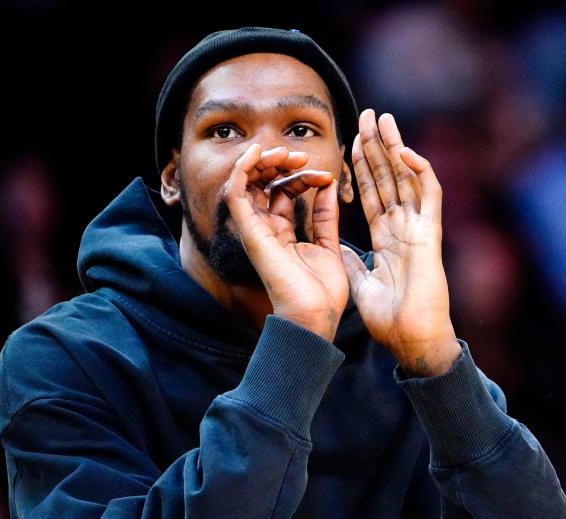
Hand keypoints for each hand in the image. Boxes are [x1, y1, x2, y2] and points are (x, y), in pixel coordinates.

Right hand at [226, 144, 348, 340]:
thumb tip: (328, 184)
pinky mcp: (251, 233)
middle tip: (300, 156)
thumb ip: (326, 215)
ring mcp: (256, 231)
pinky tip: (258, 154)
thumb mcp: (329, 245)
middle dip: (280, 164)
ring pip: (246, 184)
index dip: (303, 177)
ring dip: (263, 162)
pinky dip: (243, 171)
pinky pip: (236, 195)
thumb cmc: (323, 293)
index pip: (284, 192)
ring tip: (285, 154)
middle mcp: (265, 229)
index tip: (327, 176)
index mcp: (282, 233)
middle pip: (262, 184)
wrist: (315, 317)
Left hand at [341, 109, 460, 376]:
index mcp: (389, 239)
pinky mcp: (431, 234)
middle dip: (377, 147)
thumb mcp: (361, 283)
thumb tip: (338, 246)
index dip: (363, 168)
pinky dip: (418, 172)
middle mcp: (405, 229)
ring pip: (407, 179)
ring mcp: (419, 229)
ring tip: (383, 119)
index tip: (352, 142)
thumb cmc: (390, 319)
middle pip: (389, 179)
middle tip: (367, 115)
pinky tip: (403, 151)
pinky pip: (428, 196)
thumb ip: (354, 261)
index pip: (373, 194)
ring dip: (395, 148)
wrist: (410, 338)